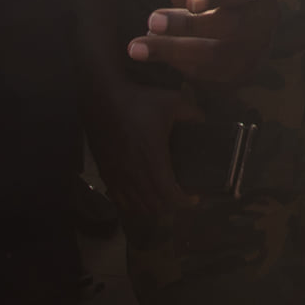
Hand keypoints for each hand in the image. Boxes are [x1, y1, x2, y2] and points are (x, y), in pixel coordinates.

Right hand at [84, 75, 200, 225]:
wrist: (102, 98)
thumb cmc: (138, 100)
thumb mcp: (172, 101)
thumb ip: (192, 113)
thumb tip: (203, 120)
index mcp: (153, 160)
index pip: (169, 195)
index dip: (184, 202)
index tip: (194, 198)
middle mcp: (134, 174)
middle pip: (154, 206)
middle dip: (170, 206)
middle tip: (181, 196)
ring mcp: (117, 175)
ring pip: (135, 206)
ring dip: (151, 207)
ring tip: (161, 198)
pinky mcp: (105, 172)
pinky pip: (118, 199)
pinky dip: (131, 204)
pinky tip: (138, 197)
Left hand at [133, 0, 279, 81]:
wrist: (237, 10)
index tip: (191, 1)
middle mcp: (267, 16)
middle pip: (228, 26)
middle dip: (186, 26)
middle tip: (150, 21)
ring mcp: (259, 47)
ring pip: (218, 56)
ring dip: (174, 52)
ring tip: (137, 47)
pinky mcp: (245, 70)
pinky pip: (212, 75)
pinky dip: (181, 66)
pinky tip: (157, 53)